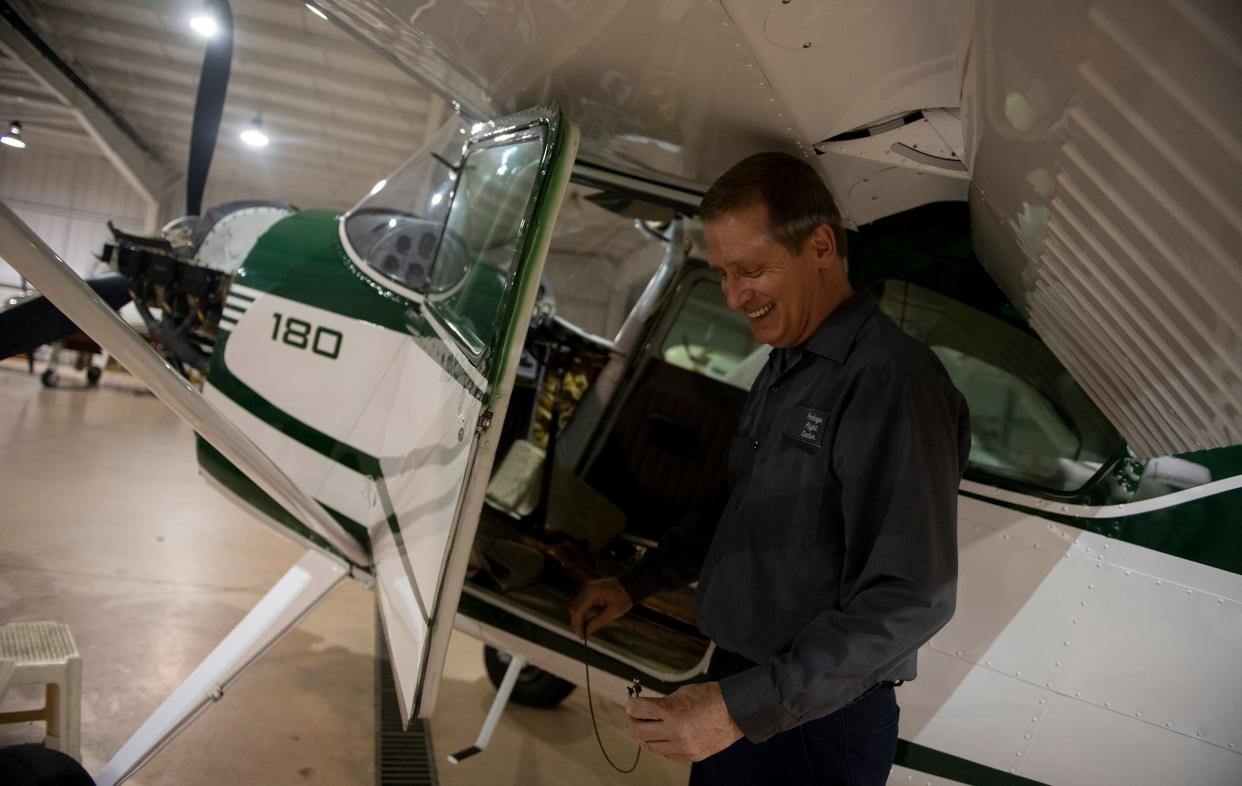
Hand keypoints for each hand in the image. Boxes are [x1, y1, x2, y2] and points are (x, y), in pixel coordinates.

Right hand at [569, 577, 632, 637]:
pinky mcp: (589, 590)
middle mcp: (587, 588)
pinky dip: (582, 613)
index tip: (581, 635)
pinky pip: (581, 603)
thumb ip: (598, 621)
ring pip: (576, 606)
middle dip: (576, 622)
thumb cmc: (624, 597)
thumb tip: (587, 631)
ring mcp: (587, 588)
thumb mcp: (614, 612)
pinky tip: (586, 622)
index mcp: (592, 592)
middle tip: (581, 635)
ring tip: (583, 630)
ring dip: (578, 618)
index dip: (577, 624)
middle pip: (574, 608)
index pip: (578, 610)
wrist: (629, 585)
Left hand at [624, 682, 742, 761]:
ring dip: (645, 737)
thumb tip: (646, 709)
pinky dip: (661, 746)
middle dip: (632, 723)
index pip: (638, 710)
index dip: (631, 706)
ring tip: (645, 730)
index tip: (630, 704)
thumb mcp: (682, 693)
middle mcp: (675, 730)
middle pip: (639, 731)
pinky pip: (667, 754)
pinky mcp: (691, 755)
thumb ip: (663, 703)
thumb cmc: (710, 697)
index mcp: (671, 710)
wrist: (735, 712)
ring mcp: (683, 746)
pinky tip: (662, 738)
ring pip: (651, 747)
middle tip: (633, 719)